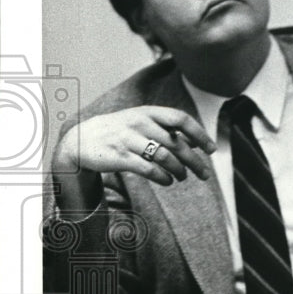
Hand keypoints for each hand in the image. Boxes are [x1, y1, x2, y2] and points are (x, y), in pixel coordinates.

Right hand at [52, 106, 215, 214]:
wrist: (81, 139)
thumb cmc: (121, 131)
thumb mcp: (142, 122)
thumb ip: (168, 130)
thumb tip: (197, 143)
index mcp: (148, 112)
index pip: (181, 119)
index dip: (200, 134)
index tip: (211, 150)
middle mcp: (139, 123)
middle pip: (177, 143)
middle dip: (195, 161)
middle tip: (204, 174)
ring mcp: (129, 140)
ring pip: (165, 157)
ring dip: (179, 170)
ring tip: (182, 177)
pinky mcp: (120, 157)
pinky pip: (149, 169)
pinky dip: (163, 177)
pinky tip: (168, 181)